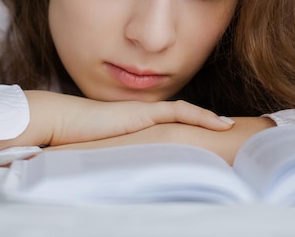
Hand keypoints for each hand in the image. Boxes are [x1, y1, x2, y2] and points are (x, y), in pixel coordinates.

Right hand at [24, 90, 234, 146]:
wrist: (61, 122)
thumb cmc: (75, 142)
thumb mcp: (104, 156)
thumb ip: (120, 162)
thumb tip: (127, 184)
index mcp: (137, 128)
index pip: (172, 127)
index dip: (193, 130)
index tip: (212, 141)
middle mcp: (145, 118)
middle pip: (184, 119)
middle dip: (208, 126)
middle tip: (232, 134)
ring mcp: (145, 113)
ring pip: (187, 114)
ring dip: (211, 120)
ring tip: (233, 127)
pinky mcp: (145, 112)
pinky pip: (180, 111)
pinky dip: (202, 116)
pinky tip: (220, 124)